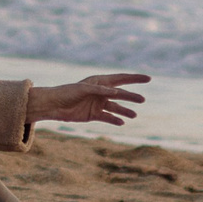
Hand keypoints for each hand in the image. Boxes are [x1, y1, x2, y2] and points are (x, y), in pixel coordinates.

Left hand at [24, 73, 149, 126]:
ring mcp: (98, 104)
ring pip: (116, 107)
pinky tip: (121, 123)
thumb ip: (100, 90)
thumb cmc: (68, 92)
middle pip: (121, 94)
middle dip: (131, 96)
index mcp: (100, 81)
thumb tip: (116, 92)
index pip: (121, 79)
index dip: (135, 78)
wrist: (54, 105)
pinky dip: (114, 120)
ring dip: (125, 111)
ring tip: (134, 115)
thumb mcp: (84, 89)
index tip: (148, 79)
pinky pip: (107, 117)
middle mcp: (101, 92)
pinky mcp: (93, 115)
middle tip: (143, 100)